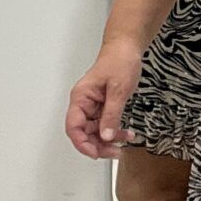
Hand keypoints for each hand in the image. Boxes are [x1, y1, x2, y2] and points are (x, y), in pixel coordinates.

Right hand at [65, 39, 141, 158]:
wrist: (127, 48)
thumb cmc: (119, 60)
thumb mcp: (118, 89)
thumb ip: (111, 114)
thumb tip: (105, 136)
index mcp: (81, 98)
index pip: (74, 127)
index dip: (82, 143)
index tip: (95, 153)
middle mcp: (84, 103)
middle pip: (84, 132)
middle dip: (98, 145)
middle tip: (114, 152)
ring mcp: (93, 105)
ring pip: (95, 131)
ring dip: (109, 139)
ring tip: (124, 141)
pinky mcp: (103, 106)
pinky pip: (105, 123)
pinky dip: (115, 130)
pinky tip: (126, 133)